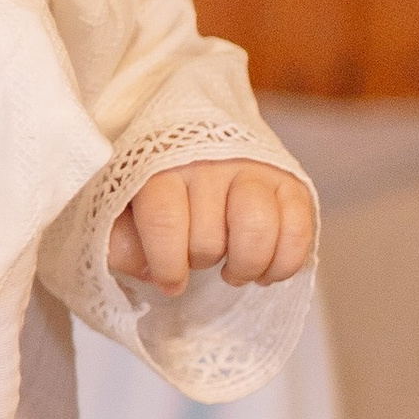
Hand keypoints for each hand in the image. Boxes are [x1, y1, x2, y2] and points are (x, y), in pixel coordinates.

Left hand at [107, 159, 314, 295]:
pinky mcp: (288, 181)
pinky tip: (265, 271)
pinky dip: (284, 262)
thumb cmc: (156, 182)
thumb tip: (147, 272)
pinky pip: (298, 230)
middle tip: (197, 257)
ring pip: (257, 230)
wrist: (196, 135)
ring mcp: (253, 169)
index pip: (165, 221)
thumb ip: (120, 241)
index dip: (167, 264)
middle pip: (209, 236)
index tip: (170, 282)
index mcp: (159, 167)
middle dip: (200, 261)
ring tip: (233, 271)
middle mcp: (209, 162)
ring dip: (245, 266)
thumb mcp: (121, 207)